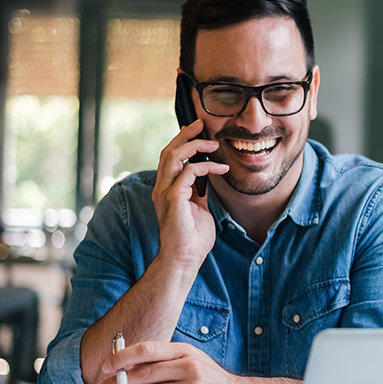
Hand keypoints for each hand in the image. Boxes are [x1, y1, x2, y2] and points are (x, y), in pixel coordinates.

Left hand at [93, 341, 241, 383]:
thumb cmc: (210, 380)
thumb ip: (163, 362)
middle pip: (145, 373)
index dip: (123, 357)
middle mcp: (189, 367)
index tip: (106, 366)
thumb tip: (129, 366)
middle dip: (118, 382)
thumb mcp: (190, 361)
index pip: (148, 350)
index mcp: (184, 351)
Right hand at [153, 120, 228, 267]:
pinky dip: (205, 167)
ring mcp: (165, 192)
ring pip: (173, 156)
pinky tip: (220, 169)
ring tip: (211, 143)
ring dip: (193, 145)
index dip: (182, 141)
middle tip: (201, 124)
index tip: (198, 132)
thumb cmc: (192, 238)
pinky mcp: (173, 198)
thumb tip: (207, 178)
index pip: (170, 157)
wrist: (185, 259)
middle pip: (168, 151)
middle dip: (185, 135)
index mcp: (166, 189)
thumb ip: (198, 192)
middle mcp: (162, 188)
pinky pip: (187, 172)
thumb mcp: (198, 208)